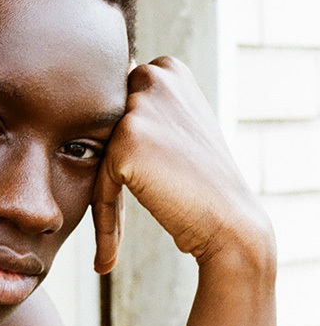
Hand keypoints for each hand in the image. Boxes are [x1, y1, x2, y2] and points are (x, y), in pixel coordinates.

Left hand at [91, 56, 271, 273]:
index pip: (113, 109)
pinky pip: (97, 185)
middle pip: (99, 130)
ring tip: (111, 243)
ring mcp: (139, 106)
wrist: (230, 221)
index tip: (134, 186)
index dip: (117, 152)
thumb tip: (102, 94)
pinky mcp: (126, 140)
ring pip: (95, 157)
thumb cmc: (202, 184)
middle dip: (104, 169)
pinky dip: (102, 221)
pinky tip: (107, 257)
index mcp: (168, 68)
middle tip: (120, 215)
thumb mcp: (177, 130)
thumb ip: (145, 112)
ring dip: (101, 195)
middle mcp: (154, 76)